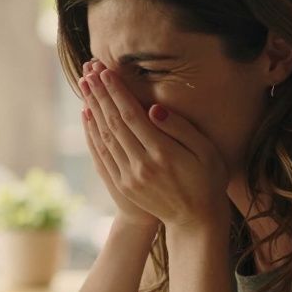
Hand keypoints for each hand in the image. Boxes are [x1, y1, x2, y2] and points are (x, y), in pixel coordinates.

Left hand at [81, 61, 228, 233]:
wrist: (195, 221)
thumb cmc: (208, 181)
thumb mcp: (206, 152)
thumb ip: (181, 129)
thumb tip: (154, 109)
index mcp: (163, 153)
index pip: (132, 115)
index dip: (117, 92)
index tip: (106, 72)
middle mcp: (141, 165)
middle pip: (114, 123)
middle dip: (100, 94)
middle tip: (88, 71)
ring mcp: (129, 177)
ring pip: (104, 137)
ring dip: (93, 109)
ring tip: (84, 85)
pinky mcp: (122, 185)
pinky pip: (102, 154)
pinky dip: (92, 133)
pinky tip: (87, 116)